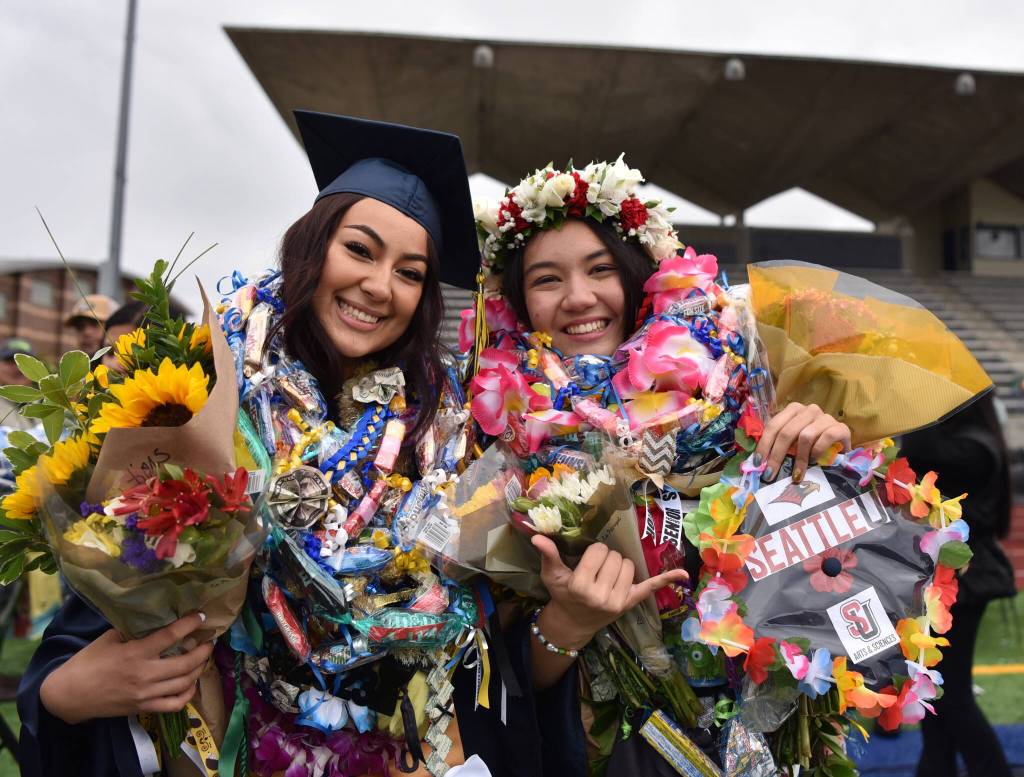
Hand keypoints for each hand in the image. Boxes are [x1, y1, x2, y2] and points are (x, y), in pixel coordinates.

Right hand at [40, 613, 212, 724]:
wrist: (70, 695)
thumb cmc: (88, 662)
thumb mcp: (109, 638)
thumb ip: (134, 629)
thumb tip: (157, 616)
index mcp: (135, 653)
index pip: (170, 636)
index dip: (189, 624)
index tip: (201, 616)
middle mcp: (144, 674)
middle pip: (186, 663)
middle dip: (204, 651)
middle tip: (209, 642)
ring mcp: (146, 694)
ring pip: (185, 683)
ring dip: (199, 669)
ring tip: (203, 659)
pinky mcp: (143, 708)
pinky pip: (175, 704)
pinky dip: (188, 694)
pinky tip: (191, 683)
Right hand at [532, 535, 687, 647]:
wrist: (573, 623)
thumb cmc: (562, 595)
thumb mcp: (552, 575)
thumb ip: (548, 555)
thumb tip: (538, 537)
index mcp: (581, 586)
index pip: (599, 551)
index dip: (594, 553)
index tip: (587, 562)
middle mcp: (601, 595)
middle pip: (616, 557)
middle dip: (607, 558)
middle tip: (597, 570)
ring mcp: (618, 601)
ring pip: (630, 565)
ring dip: (620, 565)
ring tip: (607, 576)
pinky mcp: (630, 604)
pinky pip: (650, 588)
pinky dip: (667, 580)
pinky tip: (683, 575)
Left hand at [756, 402, 850, 482]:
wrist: (840, 446)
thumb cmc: (812, 444)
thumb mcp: (793, 442)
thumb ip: (778, 444)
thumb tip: (758, 462)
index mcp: (793, 410)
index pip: (774, 425)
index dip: (764, 445)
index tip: (758, 463)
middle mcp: (809, 410)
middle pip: (787, 432)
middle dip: (776, 455)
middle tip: (770, 473)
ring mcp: (826, 417)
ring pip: (805, 436)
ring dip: (799, 458)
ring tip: (796, 474)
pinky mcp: (841, 428)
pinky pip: (826, 437)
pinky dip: (817, 451)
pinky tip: (814, 462)